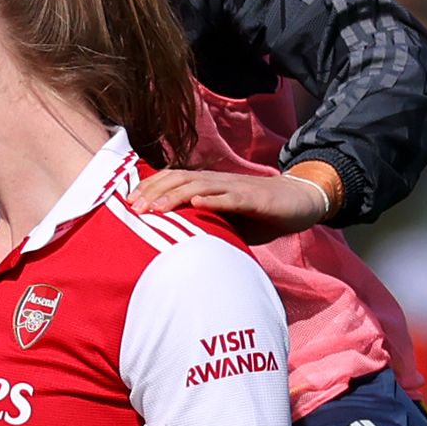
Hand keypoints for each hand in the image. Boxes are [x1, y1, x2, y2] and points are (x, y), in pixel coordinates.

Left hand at [127, 166, 332, 241]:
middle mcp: (218, 182)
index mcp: (209, 186)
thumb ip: (202, 226)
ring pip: (200, 185)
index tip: (127, 203)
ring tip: (155, 208)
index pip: (172, 180)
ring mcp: (235, 188)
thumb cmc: (258, 214)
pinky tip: (197, 204)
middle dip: (154, 192)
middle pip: (179, 179)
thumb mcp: (225, 221)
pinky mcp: (254, 198)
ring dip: (175, 195)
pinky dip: (213, 199)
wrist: (299, 201)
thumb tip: (172, 246)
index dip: (149, 188)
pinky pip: (231, 197)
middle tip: (132, 208)